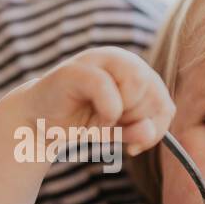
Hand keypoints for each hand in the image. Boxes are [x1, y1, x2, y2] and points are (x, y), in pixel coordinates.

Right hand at [23, 46, 174, 154]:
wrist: (39, 124)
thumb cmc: (82, 122)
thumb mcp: (118, 131)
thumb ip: (138, 132)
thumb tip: (149, 132)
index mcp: (135, 71)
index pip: (165, 103)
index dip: (156, 129)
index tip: (136, 144)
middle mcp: (120, 58)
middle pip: (154, 93)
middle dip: (136, 122)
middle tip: (112, 129)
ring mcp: (98, 60)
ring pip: (137, 84)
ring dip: (122, 115)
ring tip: (102, 121)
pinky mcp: (77, 69)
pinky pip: (107, 89)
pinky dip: (107, 112)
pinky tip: (95, 121)